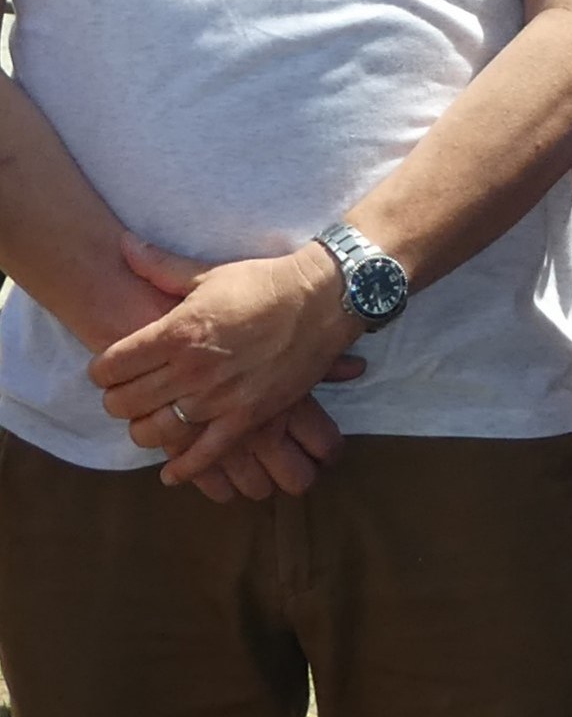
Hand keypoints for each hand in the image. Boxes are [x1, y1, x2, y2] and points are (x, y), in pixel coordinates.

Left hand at [87, 235, 364, 487]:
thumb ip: (160, 267)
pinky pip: (203, 456)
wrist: (324, 299)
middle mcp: (192, 369)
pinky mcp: (247, 418)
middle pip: (123, 403)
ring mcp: (219, 398)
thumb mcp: (210, 273)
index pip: (109, 367)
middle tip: (130, 391)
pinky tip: (172, 471)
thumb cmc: (265, 283)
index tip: (113, 367)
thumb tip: (123, 245)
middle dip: (118, 399)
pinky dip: (182, 469)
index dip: (103, 369)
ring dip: (145, 428)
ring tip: (153, 417)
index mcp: (177, 331)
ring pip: (154, 432)